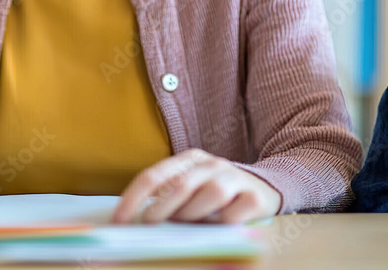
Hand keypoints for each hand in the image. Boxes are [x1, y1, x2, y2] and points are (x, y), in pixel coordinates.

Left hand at [112, 149, 281, 223]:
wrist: (268, 186)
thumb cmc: (219, 192)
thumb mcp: (193, 187)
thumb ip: (169, 196)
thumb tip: (137, 220)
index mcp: (190, 160)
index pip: (154, 175)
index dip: (133, 198)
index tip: (119, 220)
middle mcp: (211, 165)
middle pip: (180, 184)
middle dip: (159, 209)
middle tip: (147, 226)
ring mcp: (234, 179)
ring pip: (208, 194)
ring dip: (191, 214)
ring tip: (185, 225)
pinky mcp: (254, 198)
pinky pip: (233, 214)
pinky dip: (221, 224)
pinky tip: (218, 227)